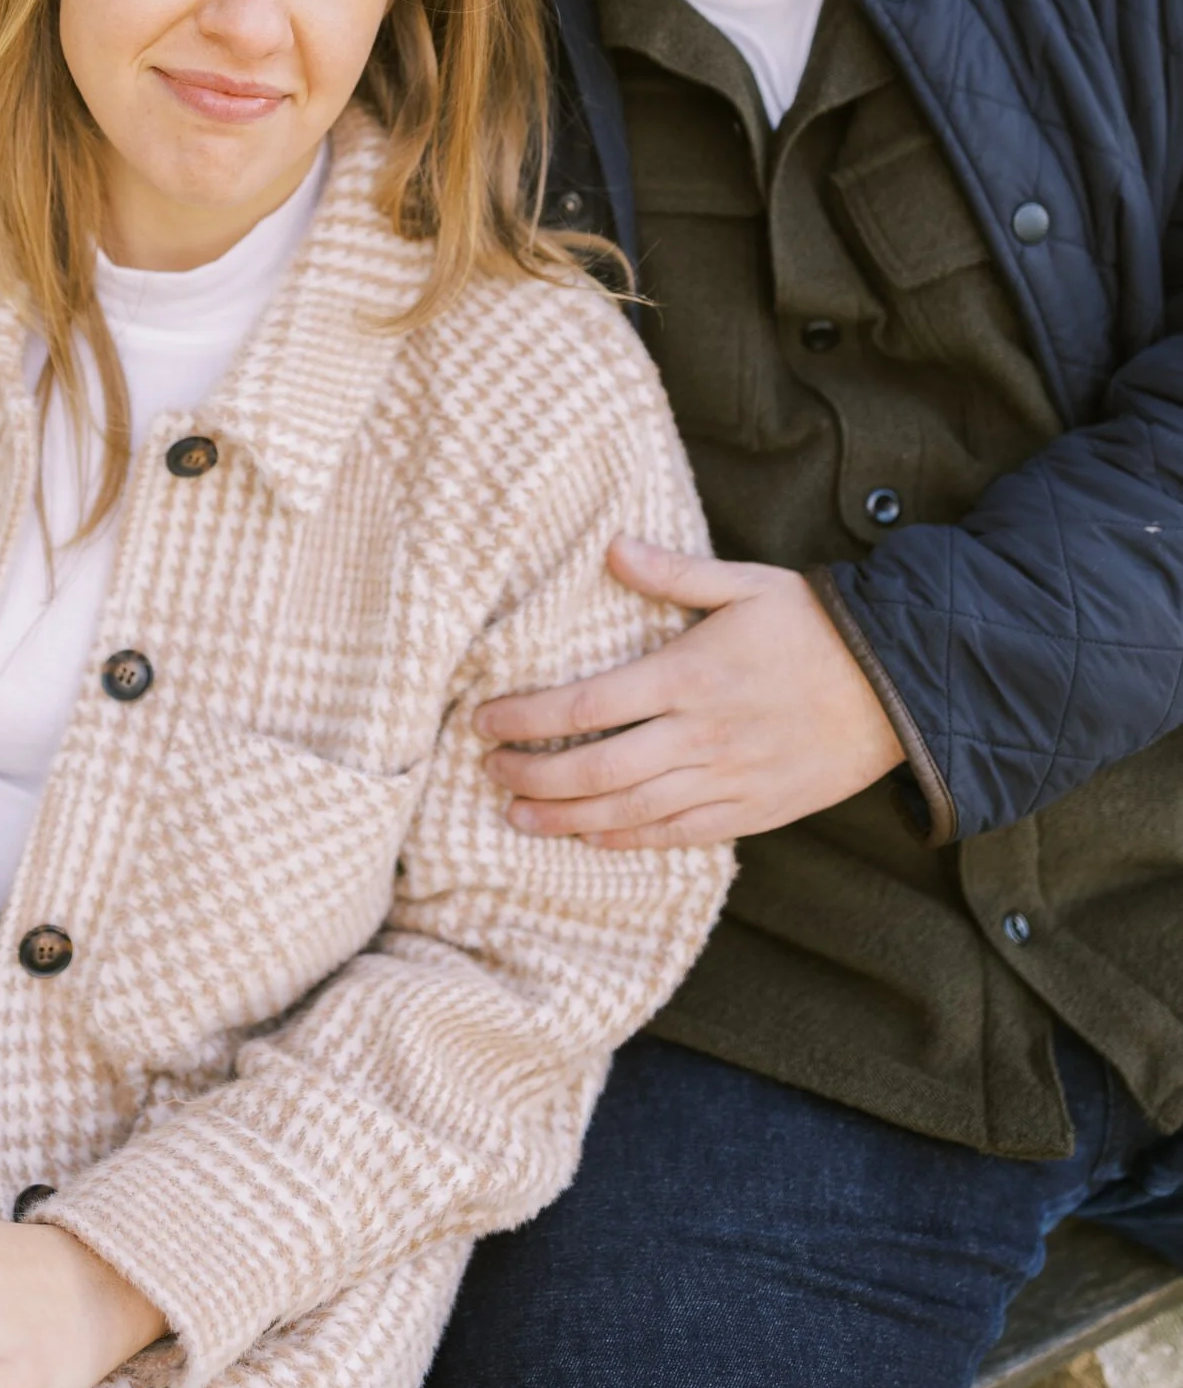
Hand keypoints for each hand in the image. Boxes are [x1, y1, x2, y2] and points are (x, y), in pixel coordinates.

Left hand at [476, 538, 906, 847]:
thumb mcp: (747, 583)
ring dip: (564, 818)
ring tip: (517, 817)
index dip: (526, 718)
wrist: (902, 687)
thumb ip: (673, 572)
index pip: (585, 705)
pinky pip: (677, 835)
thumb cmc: (820, 626)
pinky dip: (627, 840)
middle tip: (491, 771)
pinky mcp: (753, 810)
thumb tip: (612, 547)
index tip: (485, 719)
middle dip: (531, 776)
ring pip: (628, 812)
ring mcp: (727, 779)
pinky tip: (591, 836)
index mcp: (689, 675)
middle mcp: (699, 735)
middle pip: (594, 770)